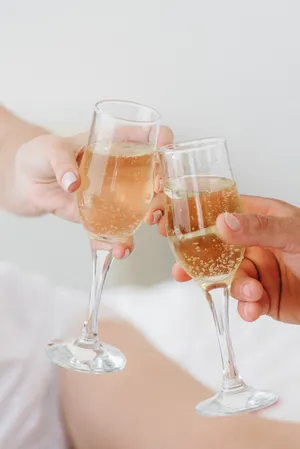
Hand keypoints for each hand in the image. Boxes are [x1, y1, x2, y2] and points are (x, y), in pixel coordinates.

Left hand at [13, 127, 172, 257]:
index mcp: (115, 144)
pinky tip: (118, 251)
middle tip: (154, 206)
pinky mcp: (104, 215)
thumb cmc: (41, 155)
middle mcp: (123, 169)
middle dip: (163, 193)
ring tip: (145, 225)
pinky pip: (117, 230)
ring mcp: (116, 195)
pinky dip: (120, 243)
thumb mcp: (50, 150)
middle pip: (155, 177)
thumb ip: (61, 162)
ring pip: (144, 207)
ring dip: (150, 219)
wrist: (28, 182)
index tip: (164, 153)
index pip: (148, 137)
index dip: (163, 142)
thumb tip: (73, 183)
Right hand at [148, 193, 299, 323]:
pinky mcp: (263, 297)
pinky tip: (254, 310)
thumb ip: (258, 227)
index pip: (219, 213)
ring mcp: (257, 270)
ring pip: (229, 279)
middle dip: (198, 264)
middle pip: (215, 252)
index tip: (171, 228)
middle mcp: (253, 244)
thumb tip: (221, 222)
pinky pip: (245, 302)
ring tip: (251, 294)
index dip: (193, 221)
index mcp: (257, 218)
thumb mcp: (292, 232)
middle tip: (181, 273)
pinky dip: (247, 308)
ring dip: (235, 289)